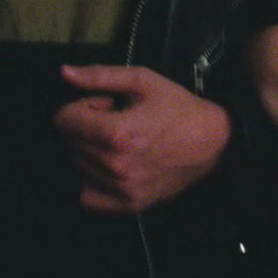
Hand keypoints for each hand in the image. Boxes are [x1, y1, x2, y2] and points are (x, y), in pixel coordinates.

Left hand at [55, 64, 231, 213]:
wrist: (213, 141)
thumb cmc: (177, 107)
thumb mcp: (142, 80)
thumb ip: (100, 76)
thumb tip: (64, 72)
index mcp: (116, 133)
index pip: (64, 120)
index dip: (82, 105)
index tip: (106, 104)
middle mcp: (115, 166)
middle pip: (69, 143)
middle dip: (85, 127)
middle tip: (115, 120)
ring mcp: (121, 189)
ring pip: (77, 167)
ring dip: (89, 151)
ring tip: (118, 142)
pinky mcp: (129, 204)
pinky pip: (87, 197)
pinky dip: (91, 180)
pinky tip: (110, 166)